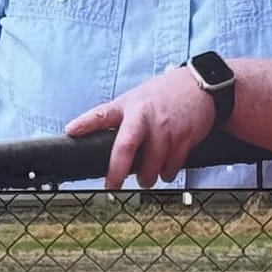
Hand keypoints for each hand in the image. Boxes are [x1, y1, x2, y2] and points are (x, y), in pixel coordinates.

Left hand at [65, 66, 219, 189]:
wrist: (200, 85)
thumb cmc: (164, 95)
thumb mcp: (137, 98)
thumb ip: (122, 118)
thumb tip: (103, 145)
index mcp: (128, 106)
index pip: (102, 114)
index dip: (85, 123)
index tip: (71, 131)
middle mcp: (144, 117)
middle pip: (126, 147)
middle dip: (117, 170)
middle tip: (112, 186)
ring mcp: (165, 128)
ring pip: (151, 165)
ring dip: (147, 178)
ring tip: (145, 179)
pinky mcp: (184, 137)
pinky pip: (172, 166)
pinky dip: (167, 173)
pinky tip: (166, 169)